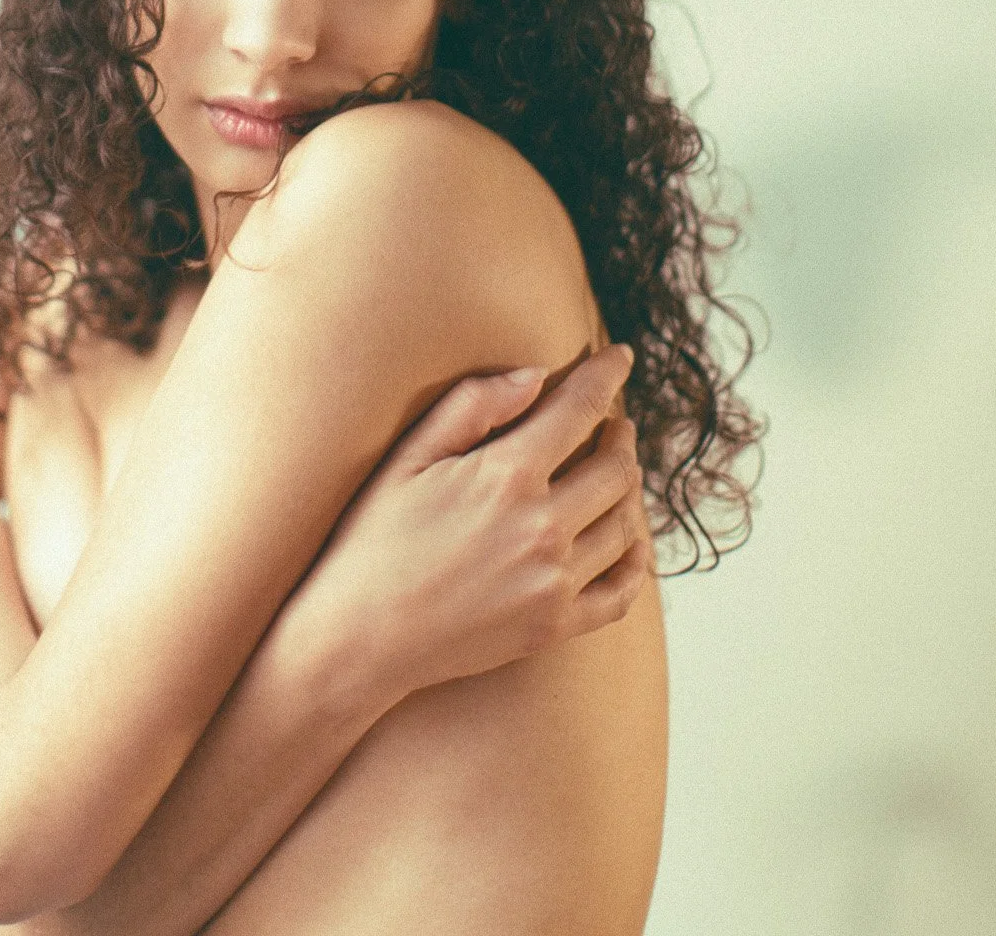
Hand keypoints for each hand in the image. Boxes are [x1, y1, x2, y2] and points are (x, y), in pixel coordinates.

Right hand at [290, 346, 649, 702]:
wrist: (359, 638)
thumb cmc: (374, 539)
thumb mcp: (409, 457)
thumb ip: (472, 406)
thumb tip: (533, 376)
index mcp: (506, 475)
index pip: (580, 409)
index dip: (606, 375)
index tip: (619, 357)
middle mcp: (542, 527)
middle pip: (615, 467)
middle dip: (621, 435)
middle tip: (615, 422)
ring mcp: (553, 581)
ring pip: (625, 524)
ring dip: (630, 491)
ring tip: (618, 473)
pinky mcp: (554, 626)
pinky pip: (621, 592)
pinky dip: (635, 562)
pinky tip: (630, 542)